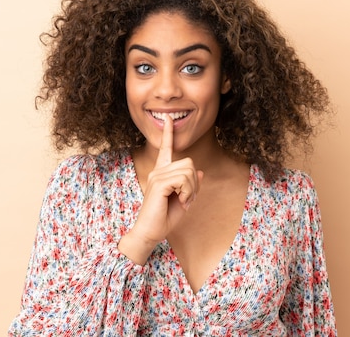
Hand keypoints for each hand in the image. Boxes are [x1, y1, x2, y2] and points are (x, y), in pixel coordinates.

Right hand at [118, 114, 202, 263]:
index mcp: (162, 172)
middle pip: (189, 162)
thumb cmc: (164, 218)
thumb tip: (199, 171)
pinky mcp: (159, 183)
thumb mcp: (184, 200)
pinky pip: (184, 179)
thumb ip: (191, 185)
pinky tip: (180, 202)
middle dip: (194, 182)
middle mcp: (158, 170)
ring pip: (188, 171)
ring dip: (191, 189)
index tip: (168, 118)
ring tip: (182, 201)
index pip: (166, 148)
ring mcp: (157, 175)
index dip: (169, 133)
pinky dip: (188, 192)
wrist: (150, 232)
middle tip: (187, 198)